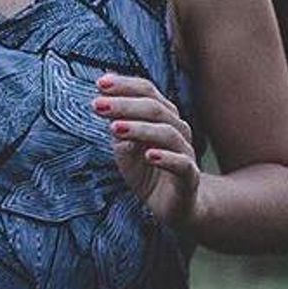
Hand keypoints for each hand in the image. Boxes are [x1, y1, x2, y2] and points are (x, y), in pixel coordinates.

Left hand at [90, 72, 200, 229]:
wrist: (173, 204)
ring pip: (168, 133)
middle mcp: (177, 129)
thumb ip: (117, 126)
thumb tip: (103, 103)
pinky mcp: (190, 178)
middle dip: (124, 104)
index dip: (124, 85)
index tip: (99, 84)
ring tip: (114, 128)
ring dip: (139, 128)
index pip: (147, 91)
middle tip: (97, 105)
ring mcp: (185, 152)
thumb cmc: (146, 169)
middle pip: (155, 108)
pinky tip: (148, 155)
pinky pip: (182, 164)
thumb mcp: (124, 147)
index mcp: (162, 116)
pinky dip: (166, 158)